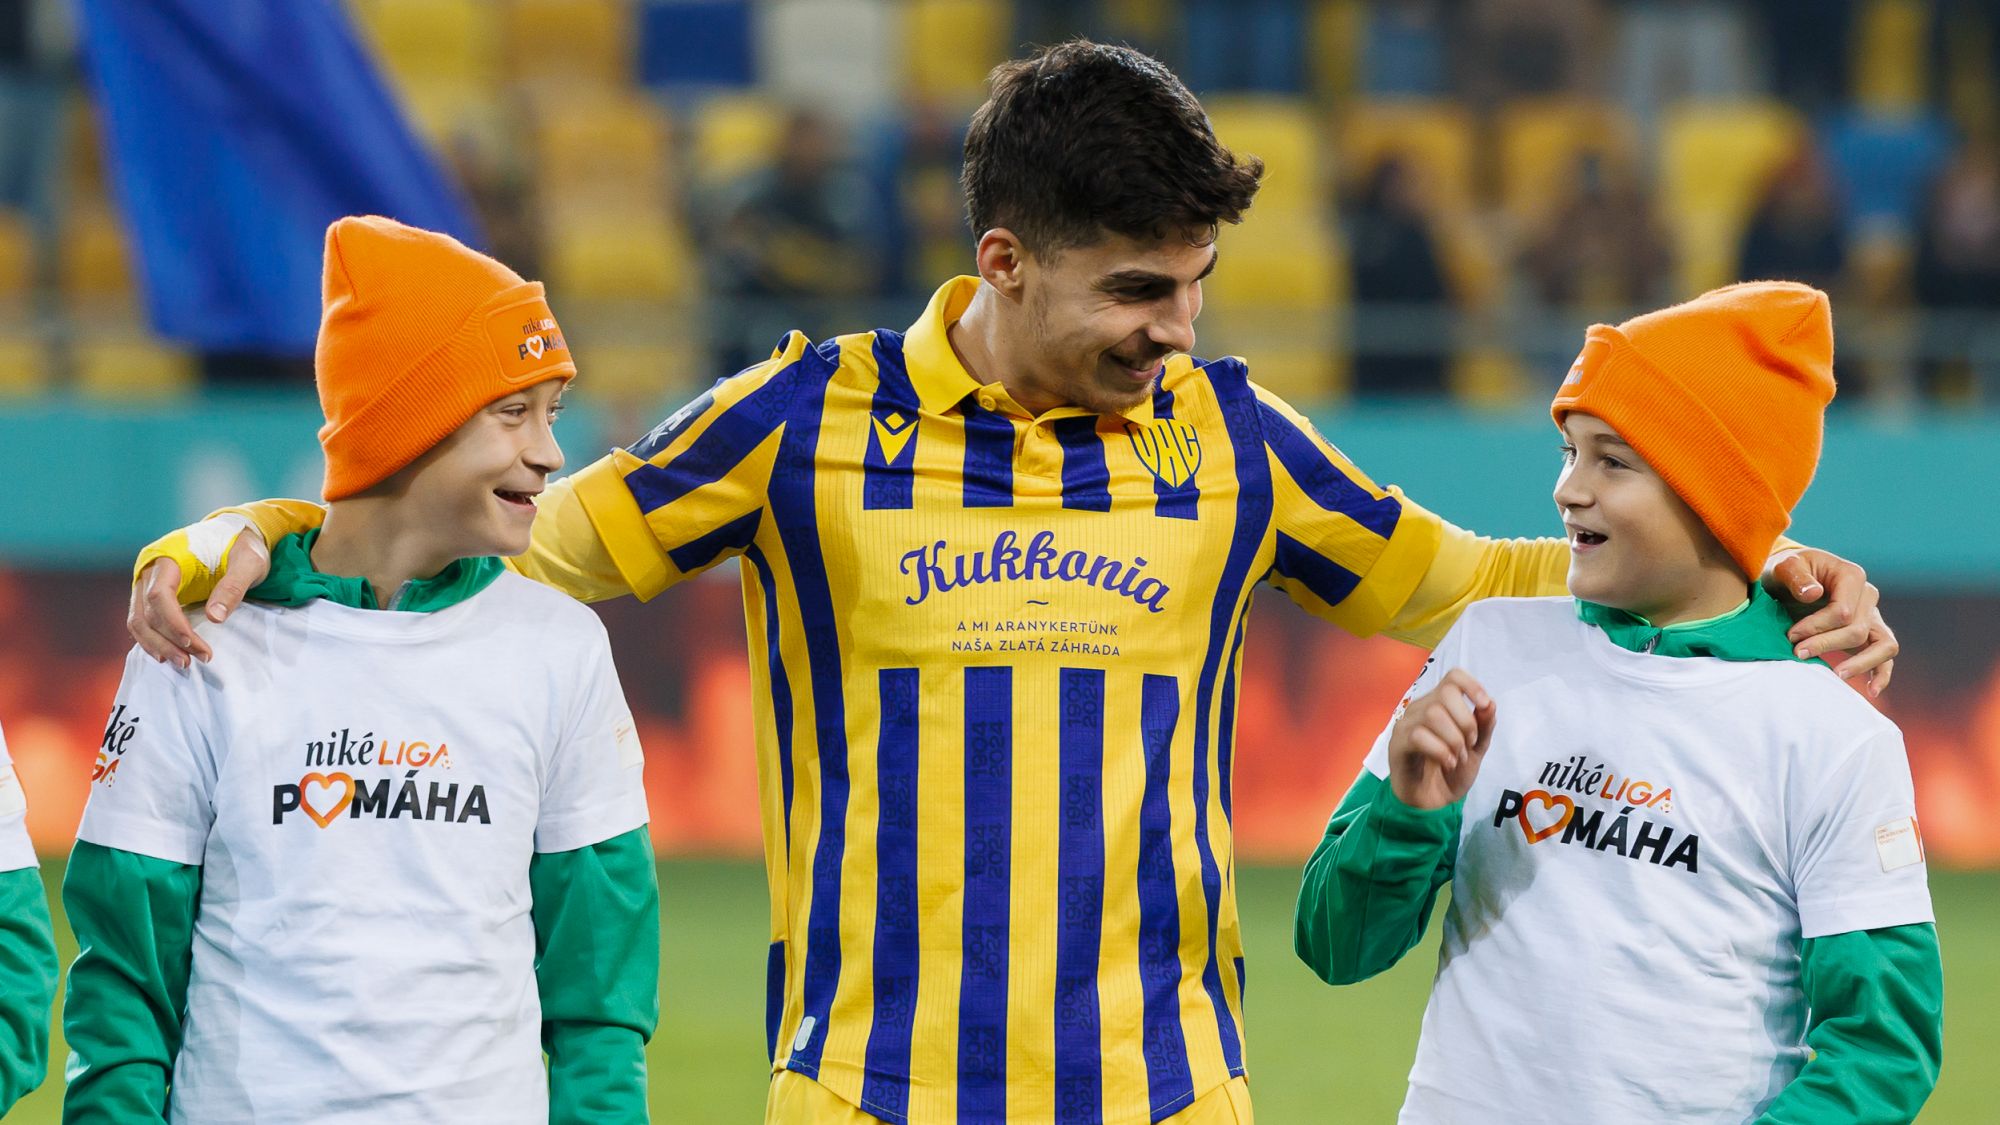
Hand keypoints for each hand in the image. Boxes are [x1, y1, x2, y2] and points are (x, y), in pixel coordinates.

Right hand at [127, 532, 270, 668]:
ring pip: (138, 620)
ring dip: (157, 645)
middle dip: (168, 640)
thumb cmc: (241, 546)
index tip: (193, 643)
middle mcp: (150, 569)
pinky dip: (153, 639)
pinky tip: (169, 654)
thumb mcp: (249, 562)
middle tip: (193, 661)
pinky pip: (142, 621)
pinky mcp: (151, 594)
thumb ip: (234, 586)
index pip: (159, 594)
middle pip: (145, 612)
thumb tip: (215, 617)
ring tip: (182, 663)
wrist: (234, 535)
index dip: (173, 623)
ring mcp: (146, 582)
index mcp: (168, 556)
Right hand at [1387, 669, 1495, 810]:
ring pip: (1433, 715)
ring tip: (1457, 757)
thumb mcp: (1476, 749)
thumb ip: (1484, 726)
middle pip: (1445, 694)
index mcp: (1439, 704)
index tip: (1483, 706)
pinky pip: (1418, 736)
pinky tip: (1447, 763)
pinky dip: (1440, 751)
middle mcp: (1420, 709)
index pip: (1453, 677)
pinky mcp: (1397, 744)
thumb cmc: (1451, 771)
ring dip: (1454, 740)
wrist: (1432, 803)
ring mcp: (1405, 725)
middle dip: (1466, 722)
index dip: (1472, 686)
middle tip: (1469, 745)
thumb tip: (1490, 703)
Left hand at [1763, 548, 1897, 696]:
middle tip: (1797, 653)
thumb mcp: (1783, 566)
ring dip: (1860, 663)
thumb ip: (1795, 576)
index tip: (1790, 636)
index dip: (1816, 627)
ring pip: (1883, 645)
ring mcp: (1872, 616)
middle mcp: (1868, 595)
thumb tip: (1814, 593)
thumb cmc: (1786, 573)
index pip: (1842, 611)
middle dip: (1825, 645)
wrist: (1789, 579)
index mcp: (1851, 575)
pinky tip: (1871, 690)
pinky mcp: (1870, 633)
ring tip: (1836, 675)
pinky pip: (1885, 655)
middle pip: (1857, 630)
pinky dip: (1882, 673)